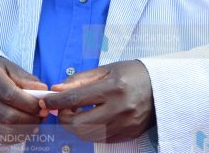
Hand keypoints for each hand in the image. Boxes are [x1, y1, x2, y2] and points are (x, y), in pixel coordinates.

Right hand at [0, 56, 49, 140]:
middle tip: (41, 116)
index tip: (42, 106)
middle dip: (29, 119)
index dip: (29, 104)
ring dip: (24, 129)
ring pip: (3, 129)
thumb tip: (43, 92)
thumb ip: (27, 80)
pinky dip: (14, 136)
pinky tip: (23, 129)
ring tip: (34, 123)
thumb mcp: (11, 68)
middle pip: (6, 115)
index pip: (10, 95)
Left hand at [41, 60, 155, 142]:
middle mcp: (120, 109)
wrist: (163, 87)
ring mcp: (126, 125)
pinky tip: (90, 120)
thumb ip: (79, 80)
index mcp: (112, 88)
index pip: (75, 99)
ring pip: (89, 135)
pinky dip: (90, 131)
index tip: (45, 101)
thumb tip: (57, 90)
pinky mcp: (129, 134)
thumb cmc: (132, 73)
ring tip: (74, 113)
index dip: (55, 102)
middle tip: (61, 109)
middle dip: (63, 118)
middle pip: (79, 124)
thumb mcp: (105, 70)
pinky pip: (102, 139)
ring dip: (75, 127)